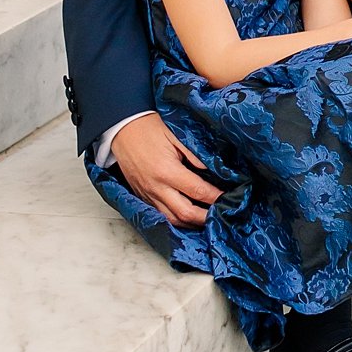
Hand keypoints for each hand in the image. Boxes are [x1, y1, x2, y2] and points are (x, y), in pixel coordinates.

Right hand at [112, 111, 222, 228]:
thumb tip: (210, 171)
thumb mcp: (176, 136)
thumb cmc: (148, 128)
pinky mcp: (141, 196)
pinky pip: (160, 215)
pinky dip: (176, 220)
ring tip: (207, 220)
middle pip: (185, 213)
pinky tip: (187, 217)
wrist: (122, 128)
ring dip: (191, 223)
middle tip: (222, 215)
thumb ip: (194, 156)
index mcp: (166, 171)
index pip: (197, 190)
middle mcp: (156, 187)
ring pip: (171, 219)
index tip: (229, 198)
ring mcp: (147, 194)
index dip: (215, 197)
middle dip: (206, 217)